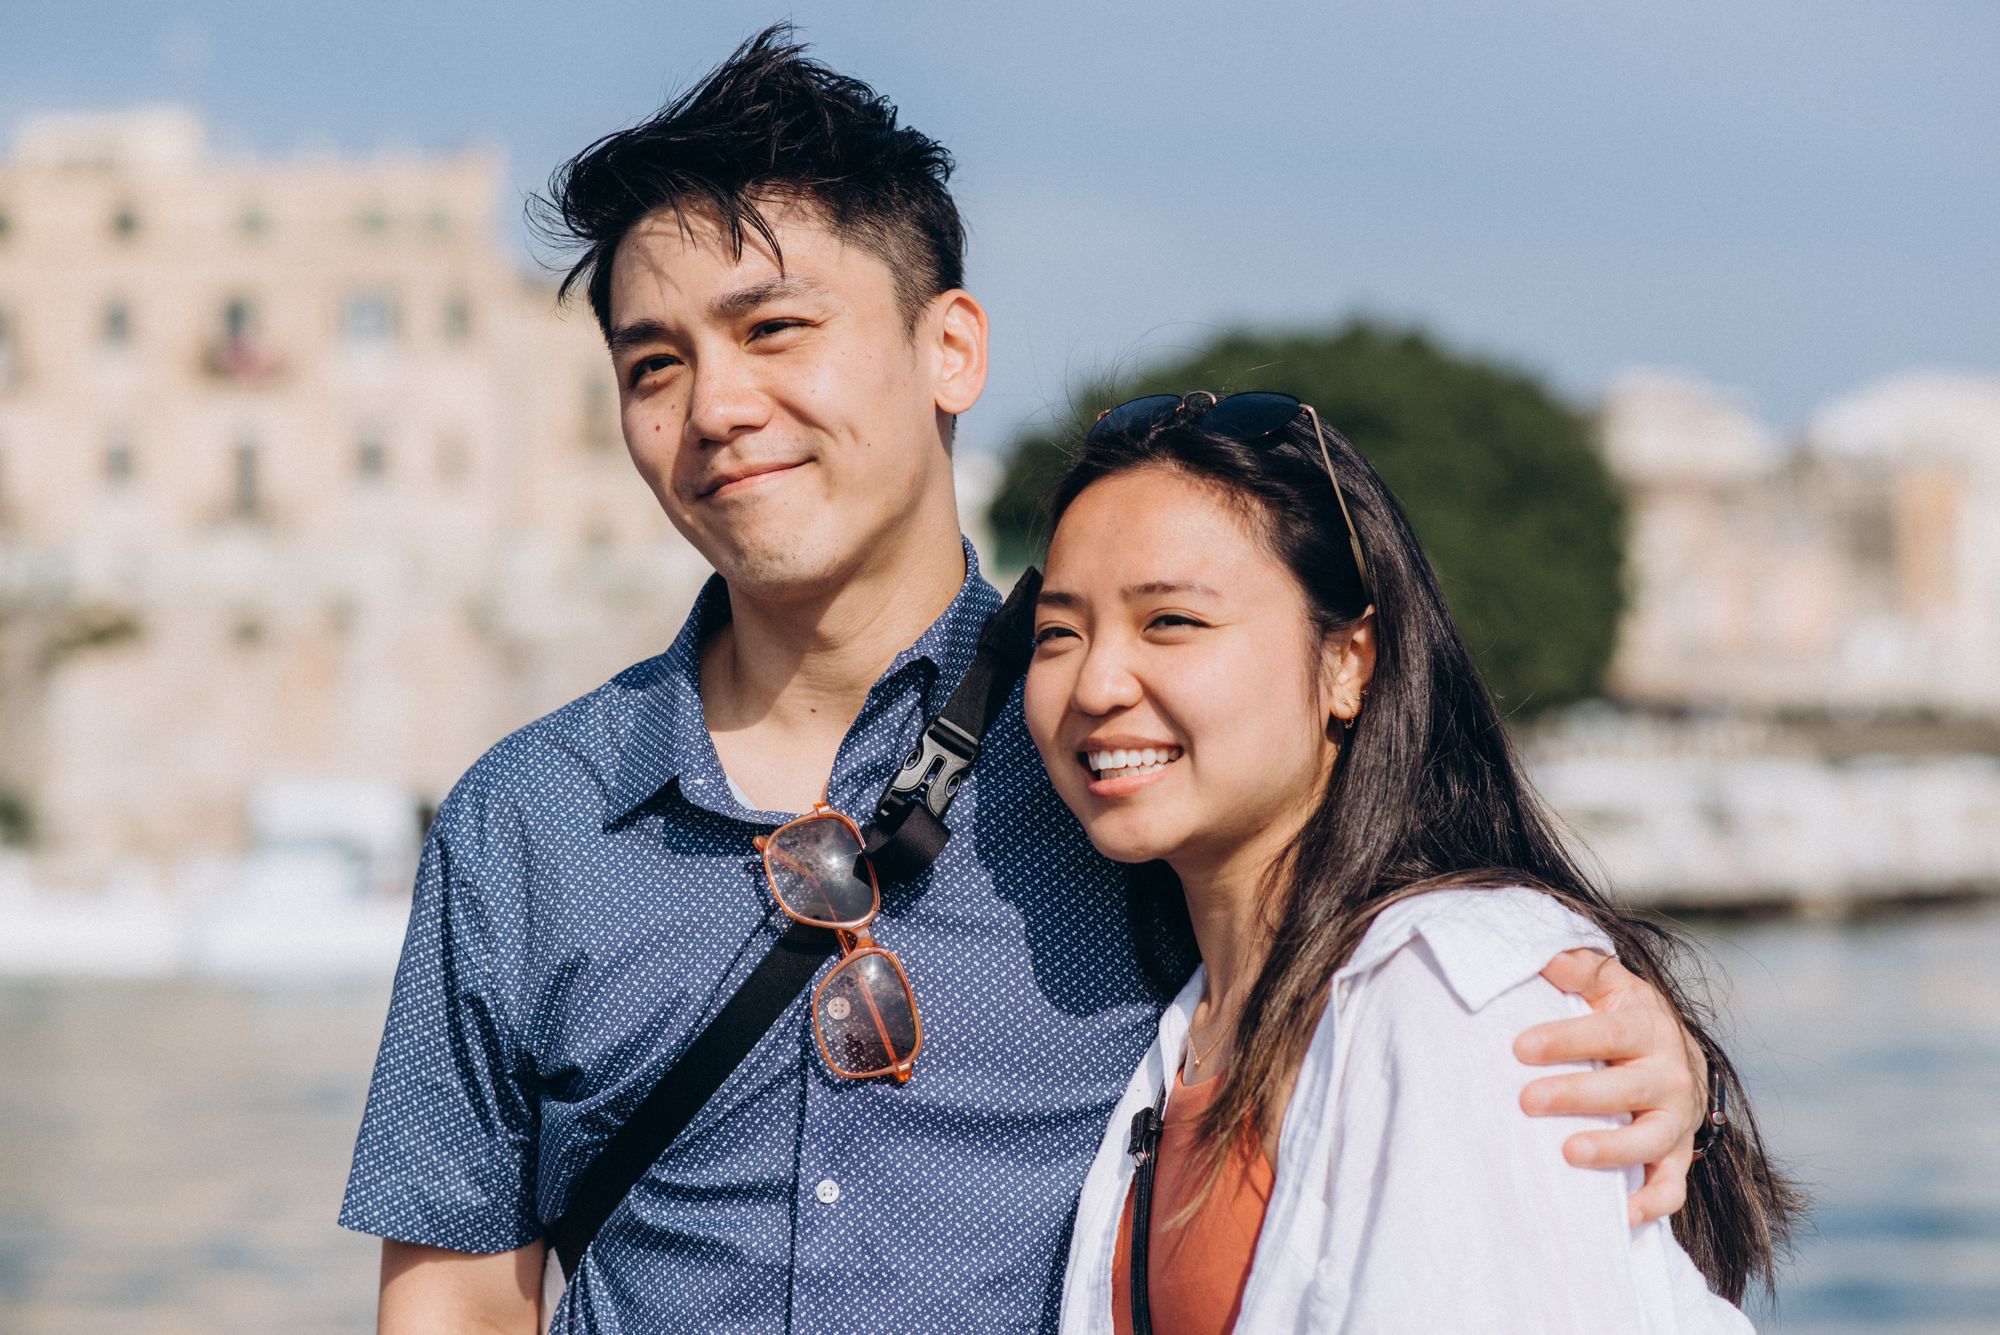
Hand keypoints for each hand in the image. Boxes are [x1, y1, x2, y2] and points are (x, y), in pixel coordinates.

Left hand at [1515, 948, 1704, 1226]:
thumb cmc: (1623, 1018)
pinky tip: (1615, 1214)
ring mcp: (1677, 1122)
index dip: (1565, 1039)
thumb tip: (1544, 954)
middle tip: (1527, 1101)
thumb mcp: (1608, 985)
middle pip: (1627, 1088)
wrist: (1677, 1059)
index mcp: (1647, 1026)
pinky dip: (1650, 1205)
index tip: (1519, 1047)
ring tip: (1568, 1154)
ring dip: (1613, 1150)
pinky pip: (1670, 1189)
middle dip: (1577, 1095)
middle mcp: (1670, 1075)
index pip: (1607, 1032)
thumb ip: (1579, 967)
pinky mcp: (1677, 1159)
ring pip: (1651, 1141)